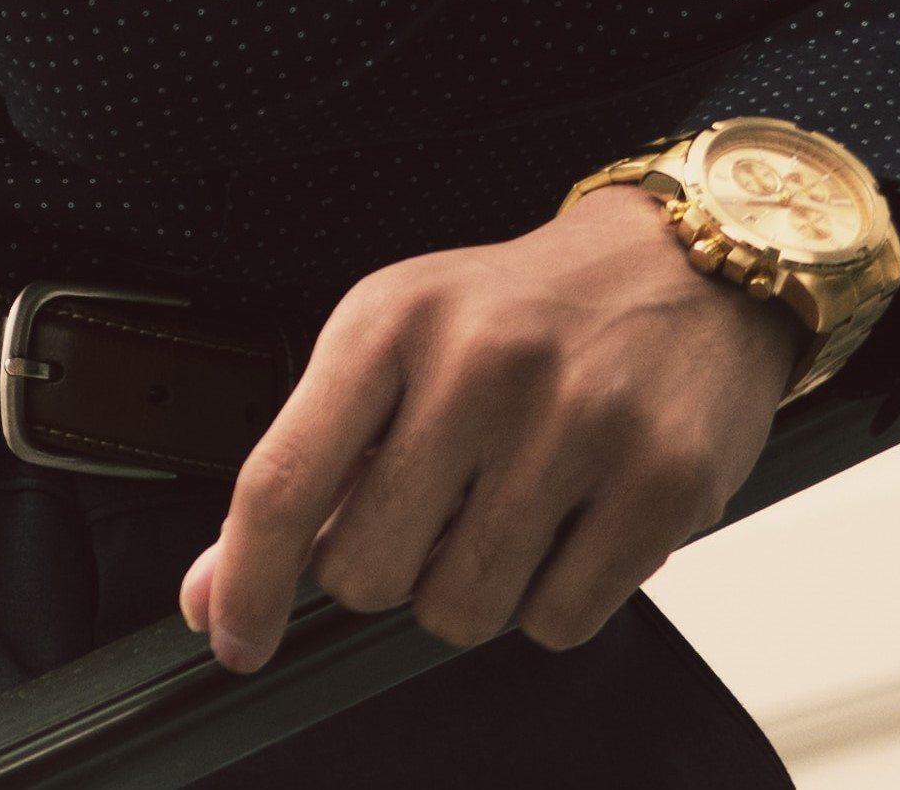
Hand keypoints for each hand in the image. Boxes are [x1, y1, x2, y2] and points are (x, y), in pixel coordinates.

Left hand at [178, 186, 789, 669]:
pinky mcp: (662, 480)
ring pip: (463, 610)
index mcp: (390, 322)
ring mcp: (576, 421)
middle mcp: (479, 363)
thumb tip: (217, 591)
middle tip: (434, 513)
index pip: (284, 478)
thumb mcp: (393, 344)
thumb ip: (307, 468)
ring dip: (473, 589)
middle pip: (369, 571)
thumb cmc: (520, 311)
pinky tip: (572, 527)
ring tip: (509, 510)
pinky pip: (561, 621)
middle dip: (389, 570)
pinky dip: (555, 601)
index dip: (249, 579)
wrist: (682, 262)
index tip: (235, 637)